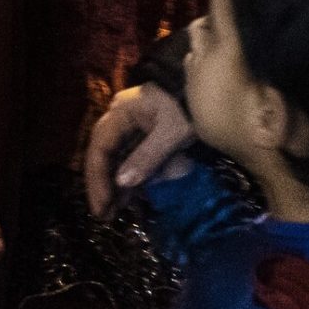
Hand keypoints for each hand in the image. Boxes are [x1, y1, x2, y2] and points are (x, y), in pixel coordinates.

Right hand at [84, 83, 193, 216]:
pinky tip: (126, 199)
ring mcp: (130, 127)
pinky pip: (127, 159)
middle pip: (102, 153)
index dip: (98, 177)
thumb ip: (146, 158)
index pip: (100, 147)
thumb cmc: (188, 110)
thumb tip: (121, 183)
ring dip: (112, 185)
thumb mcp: (171, 134)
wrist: (210, 94)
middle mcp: (119, 118)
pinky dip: (126, 179)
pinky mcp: (142, 135)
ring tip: (112, 213)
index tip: (102, 204)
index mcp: (121, 112)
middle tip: (102, 214)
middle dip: (101, 184)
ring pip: (114, 159)